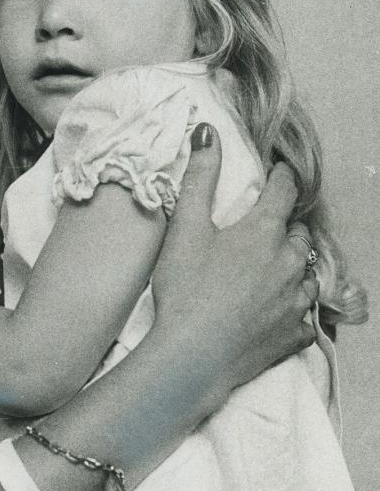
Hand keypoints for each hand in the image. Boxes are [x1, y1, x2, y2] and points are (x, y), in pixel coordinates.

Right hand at [151, 123, 317, 409]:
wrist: (192, 358)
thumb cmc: (185, 292)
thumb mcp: (186, 229)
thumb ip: (199, 178)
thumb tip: (207, 132)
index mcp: (264, 232)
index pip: (284, 190)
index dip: (280, 178)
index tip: (276, 174)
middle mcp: (290, 263)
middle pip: (299, 233)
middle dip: (285, 226)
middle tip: (264, 229)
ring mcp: (297, 301)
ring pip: (307, 273)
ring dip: (292, 267)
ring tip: (269, 271)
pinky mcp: (295, 335)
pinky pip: (306, 315)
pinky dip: (294, 309)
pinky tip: (276, 310)